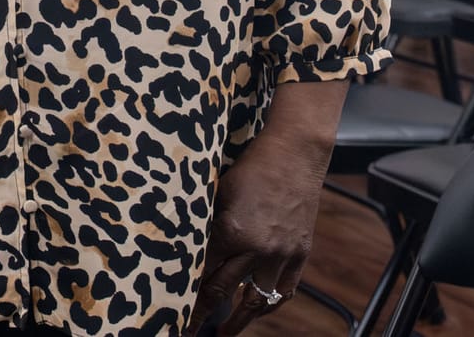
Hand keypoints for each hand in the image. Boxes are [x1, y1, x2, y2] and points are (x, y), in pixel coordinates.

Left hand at [187, 130, 329, 333]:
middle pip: (223, 291)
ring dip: (239, 321)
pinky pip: (285, 291)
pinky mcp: (300, 254)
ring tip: (225, 333)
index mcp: (231, 232)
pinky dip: (270, 305)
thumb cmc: (251, 167)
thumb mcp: (218, 191)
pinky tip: (258, 312)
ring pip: (256, 300)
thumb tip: (184, 243)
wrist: (294, 155)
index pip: (201, 271)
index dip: (185, 294)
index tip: (174, 310)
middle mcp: (256, 249)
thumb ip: (205, 221)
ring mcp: (280, 254)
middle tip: (190, 330)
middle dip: (204, 314)